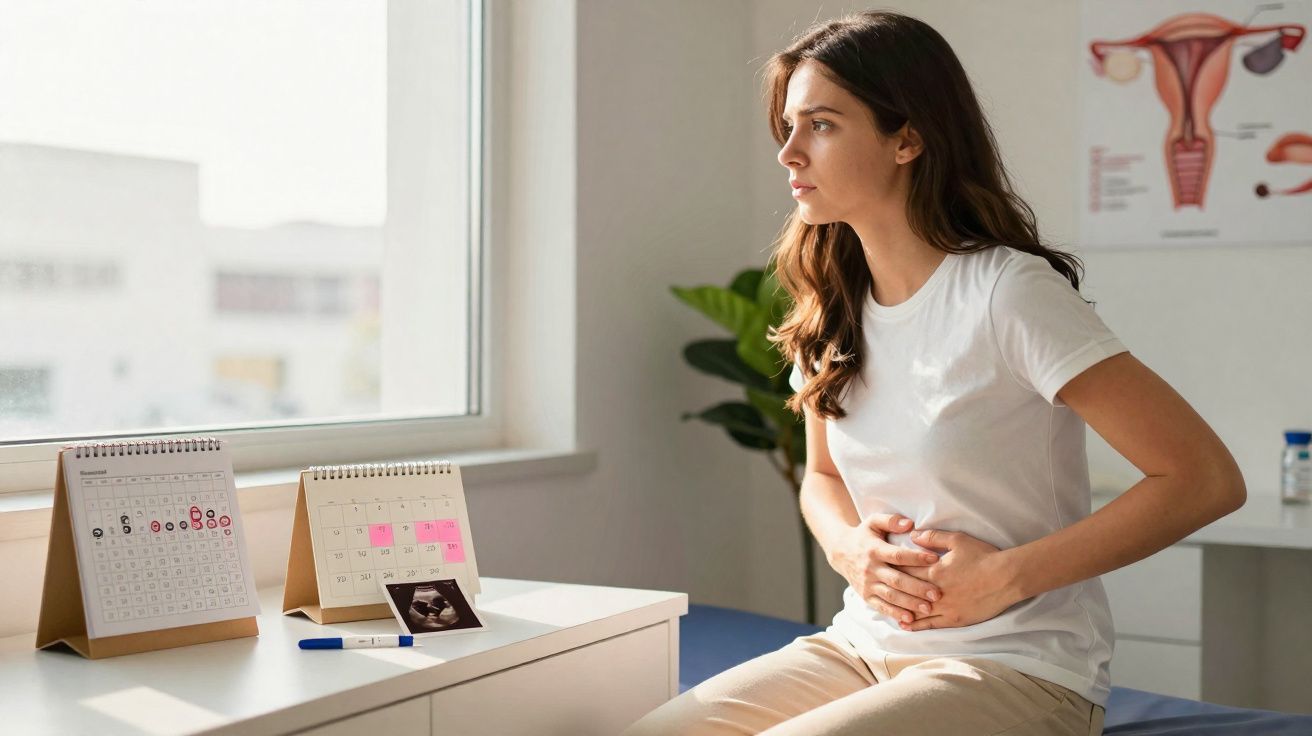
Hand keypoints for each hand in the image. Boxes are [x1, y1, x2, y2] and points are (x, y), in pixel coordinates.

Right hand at [828, 513, 943, 625]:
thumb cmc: (863, 535)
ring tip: (928, 608)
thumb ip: (891, 520)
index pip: (897, 555)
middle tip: (937, 593)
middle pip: (896, 580)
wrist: (841, 552)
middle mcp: (870, 569)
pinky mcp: (866, 596)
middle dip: (917, 587)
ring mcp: (867, 584)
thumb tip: (910, 524)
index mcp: (874, 550)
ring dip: (910, 603)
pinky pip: (881, 606)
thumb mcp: (873, 522)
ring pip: (891, 596)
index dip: (916, 557)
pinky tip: (910, 619)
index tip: (935, 559)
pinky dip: (895, 614)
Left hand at [893, 528, 1020, 630]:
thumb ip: (933, 537)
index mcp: (934, 571)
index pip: (906, 571)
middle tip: (878, 589)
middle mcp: (935, 591)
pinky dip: (917, 625)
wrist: (1007, 578)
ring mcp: (945, 608)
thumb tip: (913, 536)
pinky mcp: (955, 619)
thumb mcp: (958, 540)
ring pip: (916, 611)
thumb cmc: (983, 556)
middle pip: (907, 592)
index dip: (892, 571)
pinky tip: (907, 625)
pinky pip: (931, 624)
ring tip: (887, 610)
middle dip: (892, 590)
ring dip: (901, 610)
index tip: (881, 569)